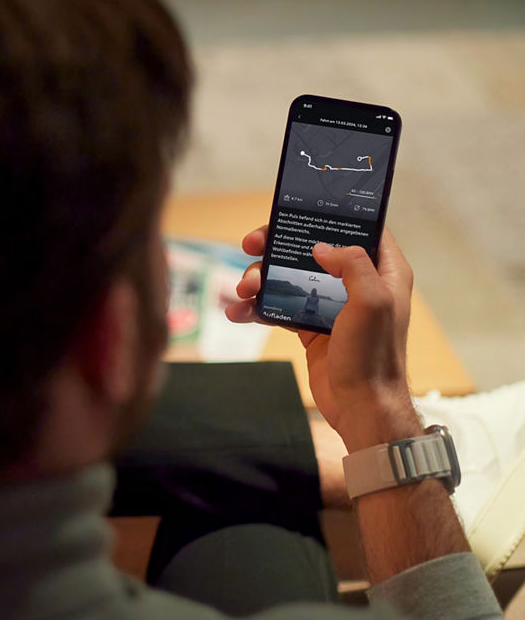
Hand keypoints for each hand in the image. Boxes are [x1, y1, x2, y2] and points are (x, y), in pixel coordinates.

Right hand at [226, 227, 418, 450]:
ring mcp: (331, 305)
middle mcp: (357, 284)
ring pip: (290, 277)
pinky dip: (257, 307)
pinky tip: (237, 311)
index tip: (297, 212)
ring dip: (261, 279)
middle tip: (250, 244)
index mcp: (383, 272)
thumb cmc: (373, 356)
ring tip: (242, 289)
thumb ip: (352, 265)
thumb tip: (320, 248)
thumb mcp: (371, 302)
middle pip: (313, 250)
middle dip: (277, 245)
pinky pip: (279, 308)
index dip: (329, 218)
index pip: (359, 230)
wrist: (360, 407)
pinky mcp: (310, 327)